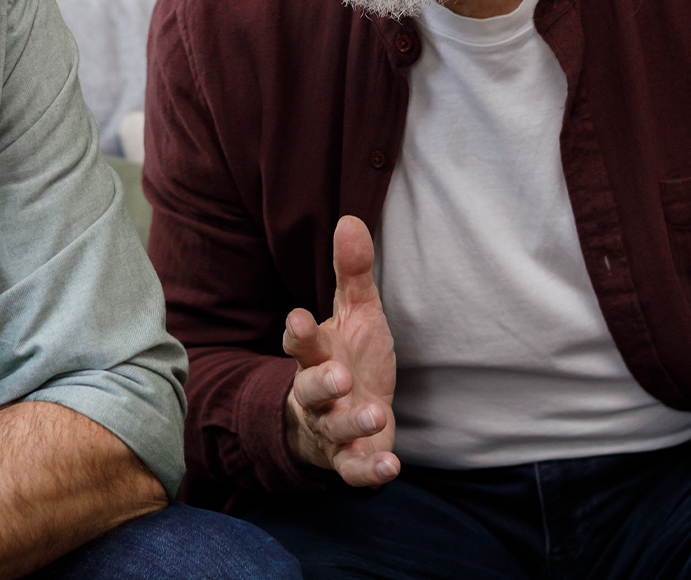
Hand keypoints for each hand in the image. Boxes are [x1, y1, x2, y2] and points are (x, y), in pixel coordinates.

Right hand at [283, 215, 398, 486]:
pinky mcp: (349, 460)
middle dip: (320, 382)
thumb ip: (351, 273)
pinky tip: (390, 468)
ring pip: (333, 429)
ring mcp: (331, 429)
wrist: (344, 417)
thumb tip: (350, 219)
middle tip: (338, 375)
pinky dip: (369, 471)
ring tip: (374, 415)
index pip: (300, 343)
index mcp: (316, 355)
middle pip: (309, 388)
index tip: (300, 321)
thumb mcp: (354, 314)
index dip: (300, 334)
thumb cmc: (349, 357)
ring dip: (351, 424)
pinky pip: (354, 470)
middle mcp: (317, 394)